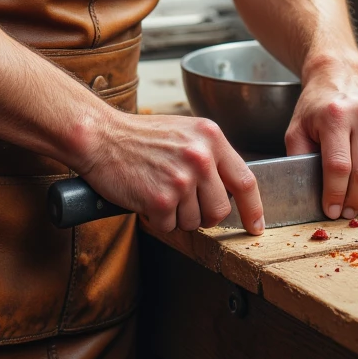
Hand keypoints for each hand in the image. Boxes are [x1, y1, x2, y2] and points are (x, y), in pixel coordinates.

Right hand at [79, 108, 264, 235]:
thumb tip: (230, 189)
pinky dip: (157, 218)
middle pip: (220, 209)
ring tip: (159, 190)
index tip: (256, 225)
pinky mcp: (161, 198)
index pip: (246, 180)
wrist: (101, 136)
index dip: (254, 208)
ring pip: (195, 221)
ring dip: (177, 216)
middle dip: (203, 214)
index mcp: (211, 137)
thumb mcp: (185, 133)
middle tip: (181, 201)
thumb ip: (210, 155)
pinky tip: (146, 196)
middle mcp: (200, 156)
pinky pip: (170, 226)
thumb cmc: (140, 136)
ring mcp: (182, 178)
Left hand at [285, 56, 357, 218]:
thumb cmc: (317, 106)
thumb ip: (298, 158)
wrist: (341, 76)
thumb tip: (306, 192)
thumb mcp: (296, 128)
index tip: (331, 211)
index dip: (335, 194)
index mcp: (335, 116)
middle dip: (355, 202)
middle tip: (346, 214)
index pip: (338, 166)